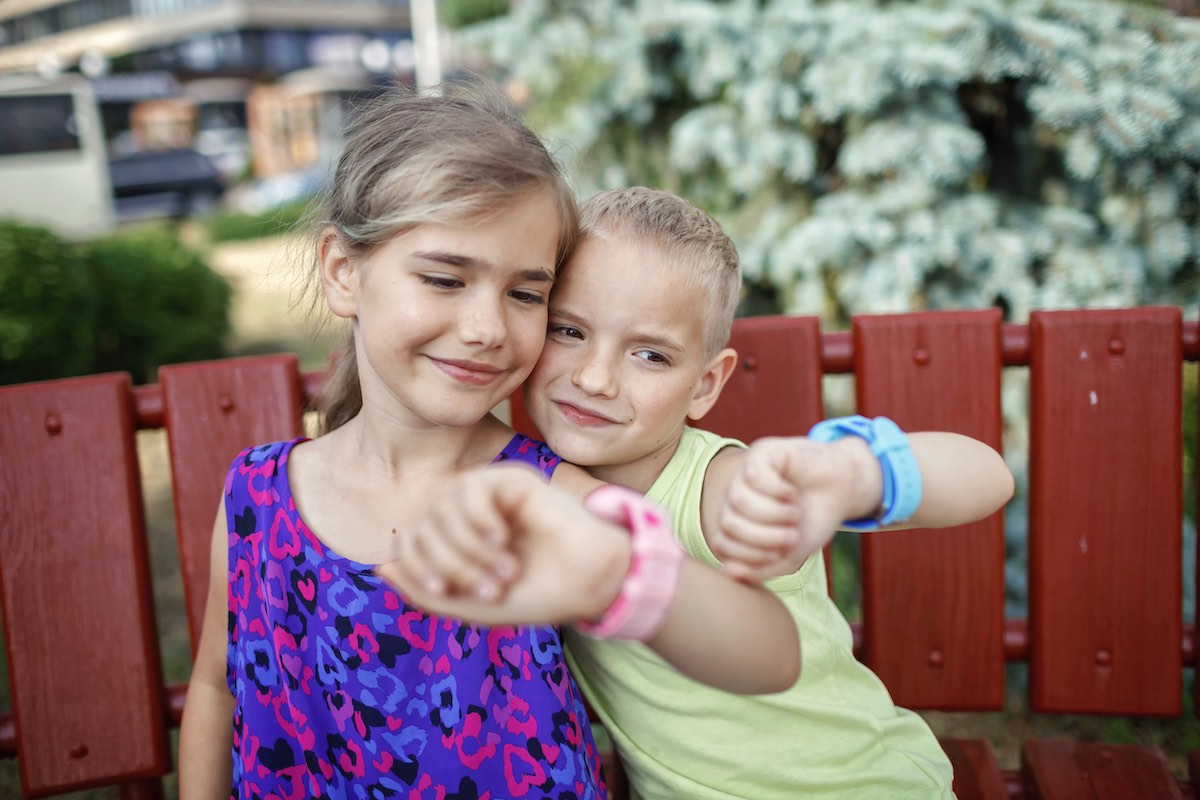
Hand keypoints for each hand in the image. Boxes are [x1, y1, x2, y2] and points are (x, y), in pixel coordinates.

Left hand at [375, 465, 629, 625]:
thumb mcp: (471, 604)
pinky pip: (469, 489)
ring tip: (506, 570)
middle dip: (451, 564)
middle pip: (421, 528)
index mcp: (454, 540)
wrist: (591, 582)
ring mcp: (487, 492)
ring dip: (469, 548)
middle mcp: (465, 512)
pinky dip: (480, 520)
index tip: (452, 593)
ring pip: (442, 510)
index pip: (409, 544)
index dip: (420, 569)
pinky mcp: (509, 477)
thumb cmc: (536, 594)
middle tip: (492, 588)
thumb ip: (425, 590)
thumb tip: (379, 567)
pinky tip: (504, 539)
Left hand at [714, 436, 879, 581]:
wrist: (845, 489)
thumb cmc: (813, 520)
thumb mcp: (790, 555)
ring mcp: (746, 473)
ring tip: (794, 514)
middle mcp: (736, 496)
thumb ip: (760, 569)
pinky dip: (777, 491)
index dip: (749, 556)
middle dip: (763, 537)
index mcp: (737, 521)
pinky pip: (753, 475)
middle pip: (728, 523)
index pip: (722, 544)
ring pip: (739, 500)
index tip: (780, 554)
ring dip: (772, 514)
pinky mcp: (762, 453)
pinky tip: (792, 492)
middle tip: (792, 536)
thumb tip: (727, 572)